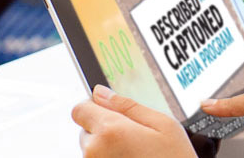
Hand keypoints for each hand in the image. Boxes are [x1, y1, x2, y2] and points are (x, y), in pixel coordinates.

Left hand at [72, 85, 196, 157]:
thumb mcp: (163, 124)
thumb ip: (128, 105)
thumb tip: (101, 93)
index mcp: (110, 131)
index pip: (80, 109)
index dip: (95, 106)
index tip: (110, 111)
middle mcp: (95, 150)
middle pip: (86, 128)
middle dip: (105, 128)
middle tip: (133, 137)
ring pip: (92, 146)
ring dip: (107, 146)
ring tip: (134, 152)